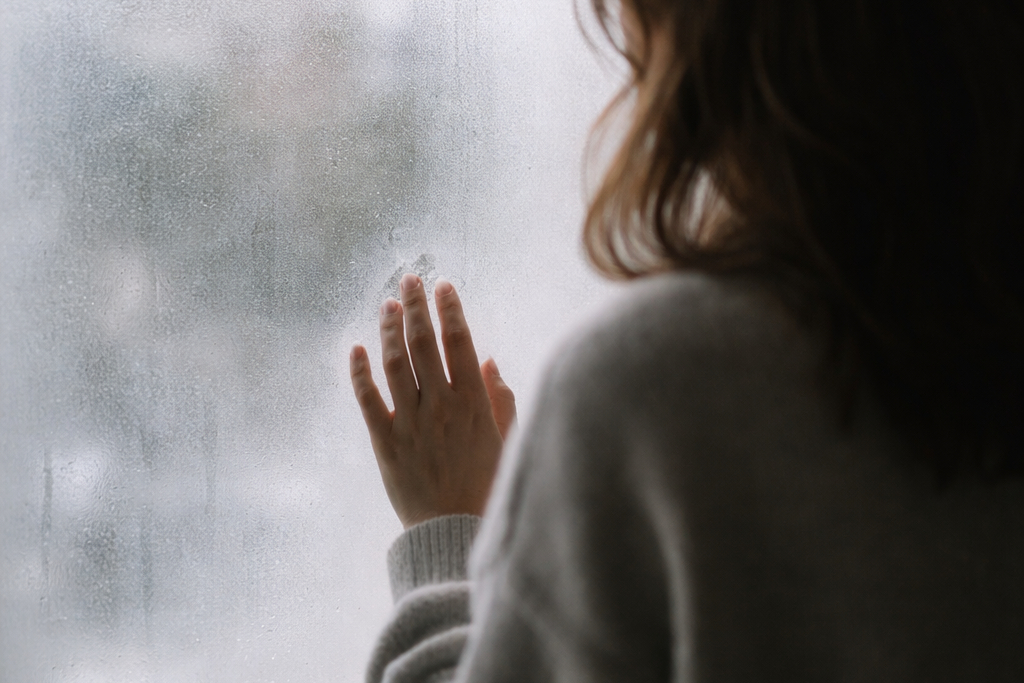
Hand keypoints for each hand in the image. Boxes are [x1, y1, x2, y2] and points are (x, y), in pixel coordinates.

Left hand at [350, 274, 515, 527]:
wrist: (455, 531)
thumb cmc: (487, 485)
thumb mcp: (508, 439)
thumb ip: (501, 398)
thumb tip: (488, 361)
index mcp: (474, 403)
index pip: (459, 342)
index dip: (450, 309)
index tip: (444, 286)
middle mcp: (440, 406)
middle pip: (423, 344)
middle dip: (416, 306)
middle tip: (410, 279)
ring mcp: (410, 423)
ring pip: (395, 365)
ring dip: (390, 330)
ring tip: (388, 304)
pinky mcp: (385, 442)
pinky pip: (368, 400)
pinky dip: (360, 372)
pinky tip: (357, 347)